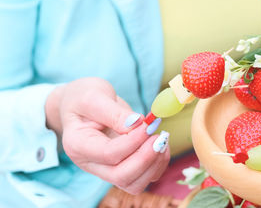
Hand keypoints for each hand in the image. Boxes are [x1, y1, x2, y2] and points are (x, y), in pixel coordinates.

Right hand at [45, 77, 169, 193]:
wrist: (81, 105)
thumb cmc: (84, 98)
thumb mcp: (94, 97)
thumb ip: (114, 112)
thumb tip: (138, 123)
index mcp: (78, 145)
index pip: (109, 153)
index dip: (133, 141)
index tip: (148, 124)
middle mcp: (91, 164)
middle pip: (122, 176)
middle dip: (145, 158)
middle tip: (159, 136)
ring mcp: (107, 170)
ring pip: (134, 183)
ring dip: (154, 164)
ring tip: (162, 139)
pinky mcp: (122, 168)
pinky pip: (144, 178)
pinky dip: (157, 164)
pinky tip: (161, 144)